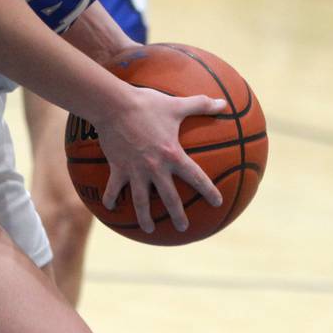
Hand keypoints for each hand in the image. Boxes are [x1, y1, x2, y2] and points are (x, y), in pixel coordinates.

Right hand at [96, 85, 224, 234]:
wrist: (113, 105)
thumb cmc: (147, 104)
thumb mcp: (176, 104)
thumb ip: (201, 105)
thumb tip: (223, 103)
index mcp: (172, 155)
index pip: (196, 177)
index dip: (209, 190)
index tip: (217, 202)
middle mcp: (155, 168)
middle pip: (169, 198)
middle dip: (178, 215)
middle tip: (184, 228)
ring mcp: (135, 171)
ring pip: (141, 201)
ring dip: (145, 217)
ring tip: (148, 230)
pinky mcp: (118, 168)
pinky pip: (113, 188)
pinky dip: (110, 199)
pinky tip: (109, 208)